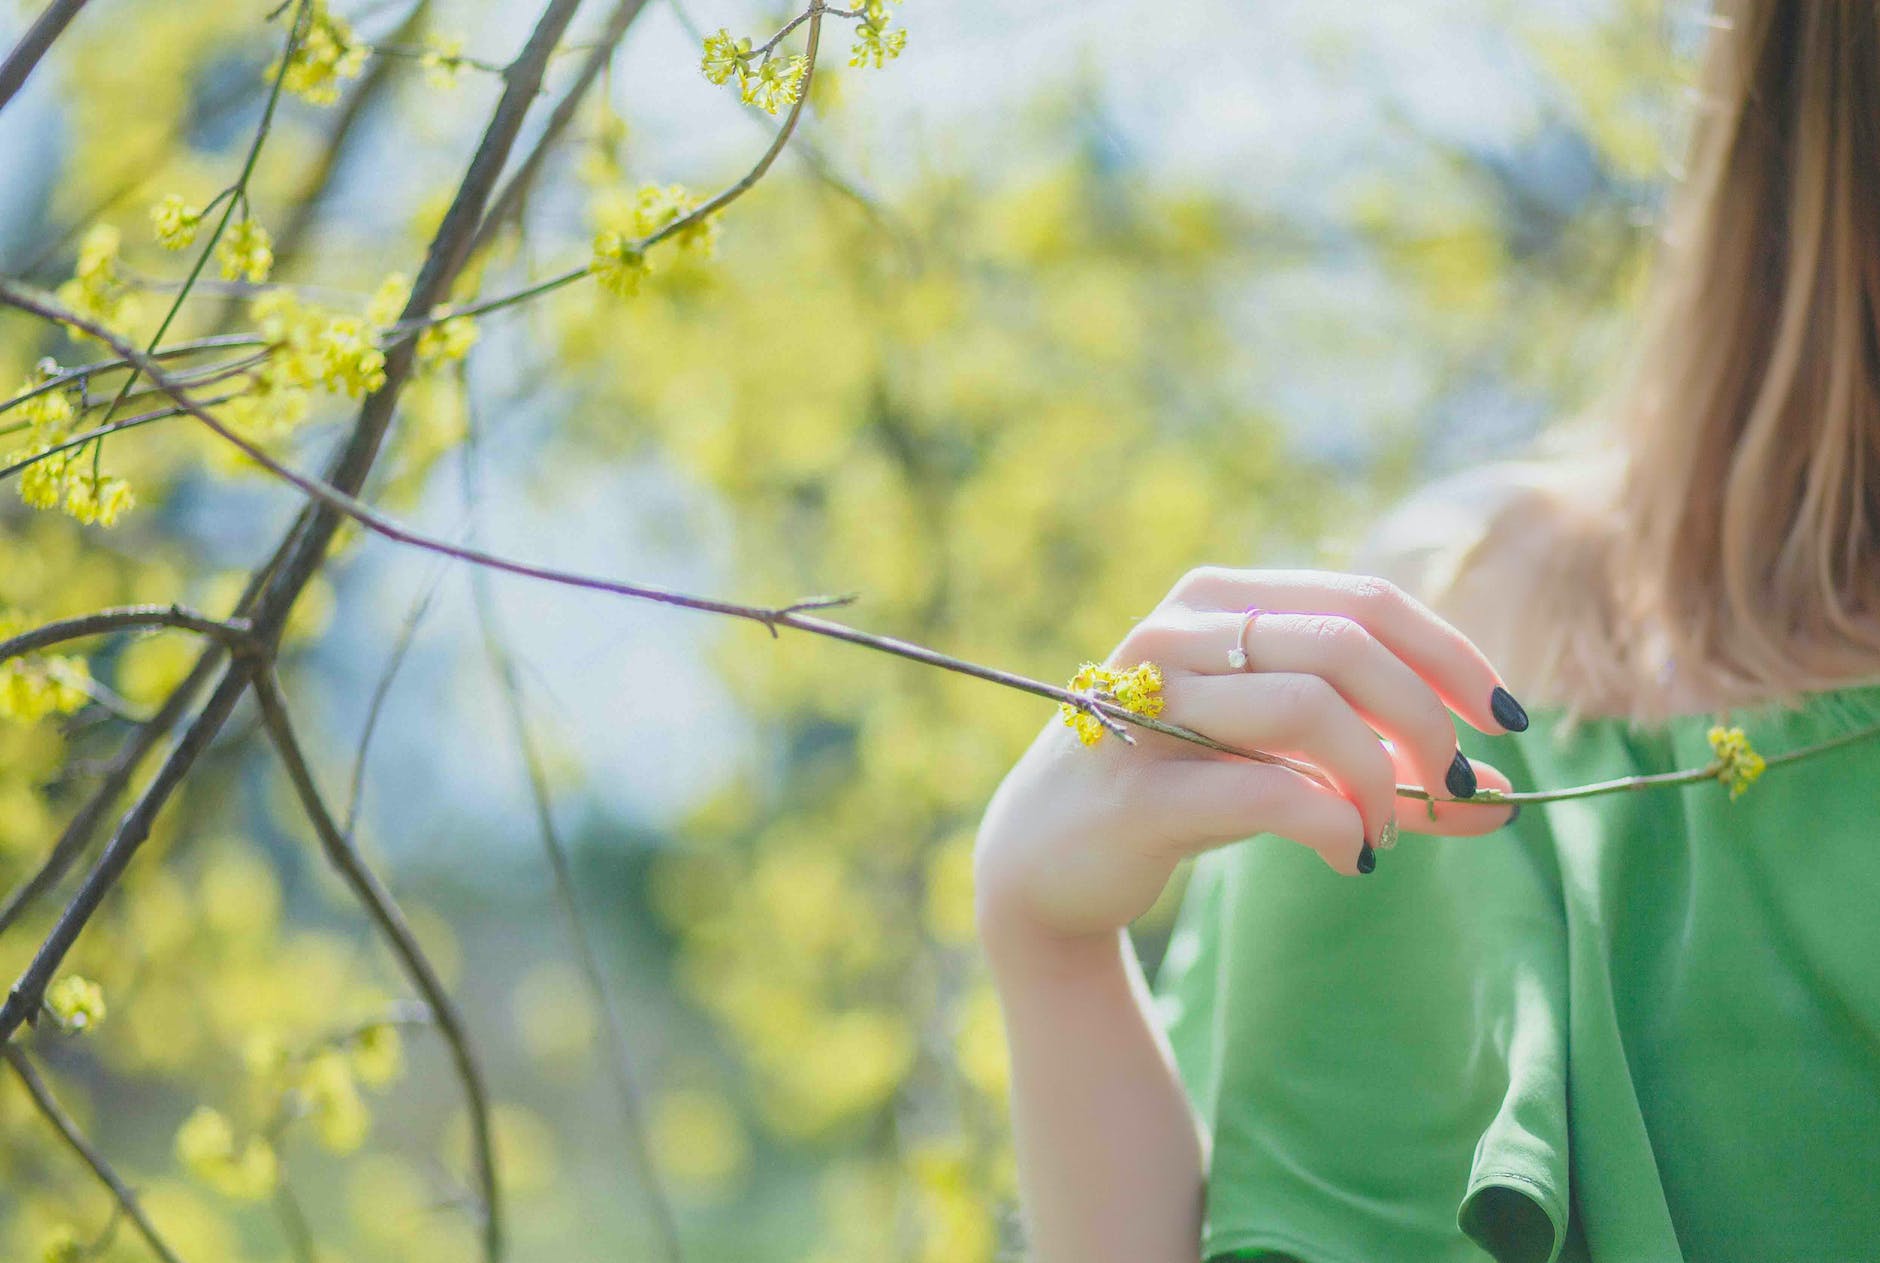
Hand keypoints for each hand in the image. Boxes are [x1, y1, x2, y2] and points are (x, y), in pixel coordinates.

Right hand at [972, 566, 1524, 952]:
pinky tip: (1354, 857)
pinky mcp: (1136, 788)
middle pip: (1349, 646)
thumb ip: (1382, 765)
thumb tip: (1504, 801)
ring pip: (1312, 708)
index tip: (1509, 722)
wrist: (1047, 860)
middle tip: (1459, 788)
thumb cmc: (1179, 790)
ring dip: (1381, 781)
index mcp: (1220, 598)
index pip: (1366, 600)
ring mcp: (1148, 704)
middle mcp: (1178, 631)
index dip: (1453, 657)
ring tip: (1388, 832)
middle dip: (1429, 722)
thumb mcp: (1283, 758)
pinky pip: (1267, 791)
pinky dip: (1336, 826)